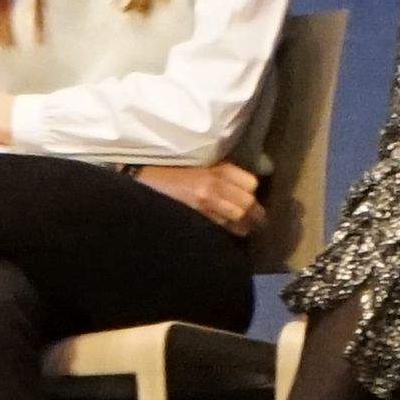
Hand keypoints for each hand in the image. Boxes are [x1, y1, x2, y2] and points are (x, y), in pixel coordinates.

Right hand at [136, 160, 262, 231]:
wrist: (142, 182)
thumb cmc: (171, 174)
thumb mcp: (201, 168)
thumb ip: (222, 176)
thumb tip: (246, 191)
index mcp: (216, 169)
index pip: (251, 184)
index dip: (252, 193)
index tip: (251, 199)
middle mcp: (213, 185)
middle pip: (248, 203)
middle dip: (254, 215)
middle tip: (257, 222)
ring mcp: (204, 203)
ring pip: (237, 219)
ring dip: (243, 226)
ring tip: (244, 229)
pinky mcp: (196, 217)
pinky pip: (220, 227)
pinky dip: (227, 230)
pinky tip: (226, 231)